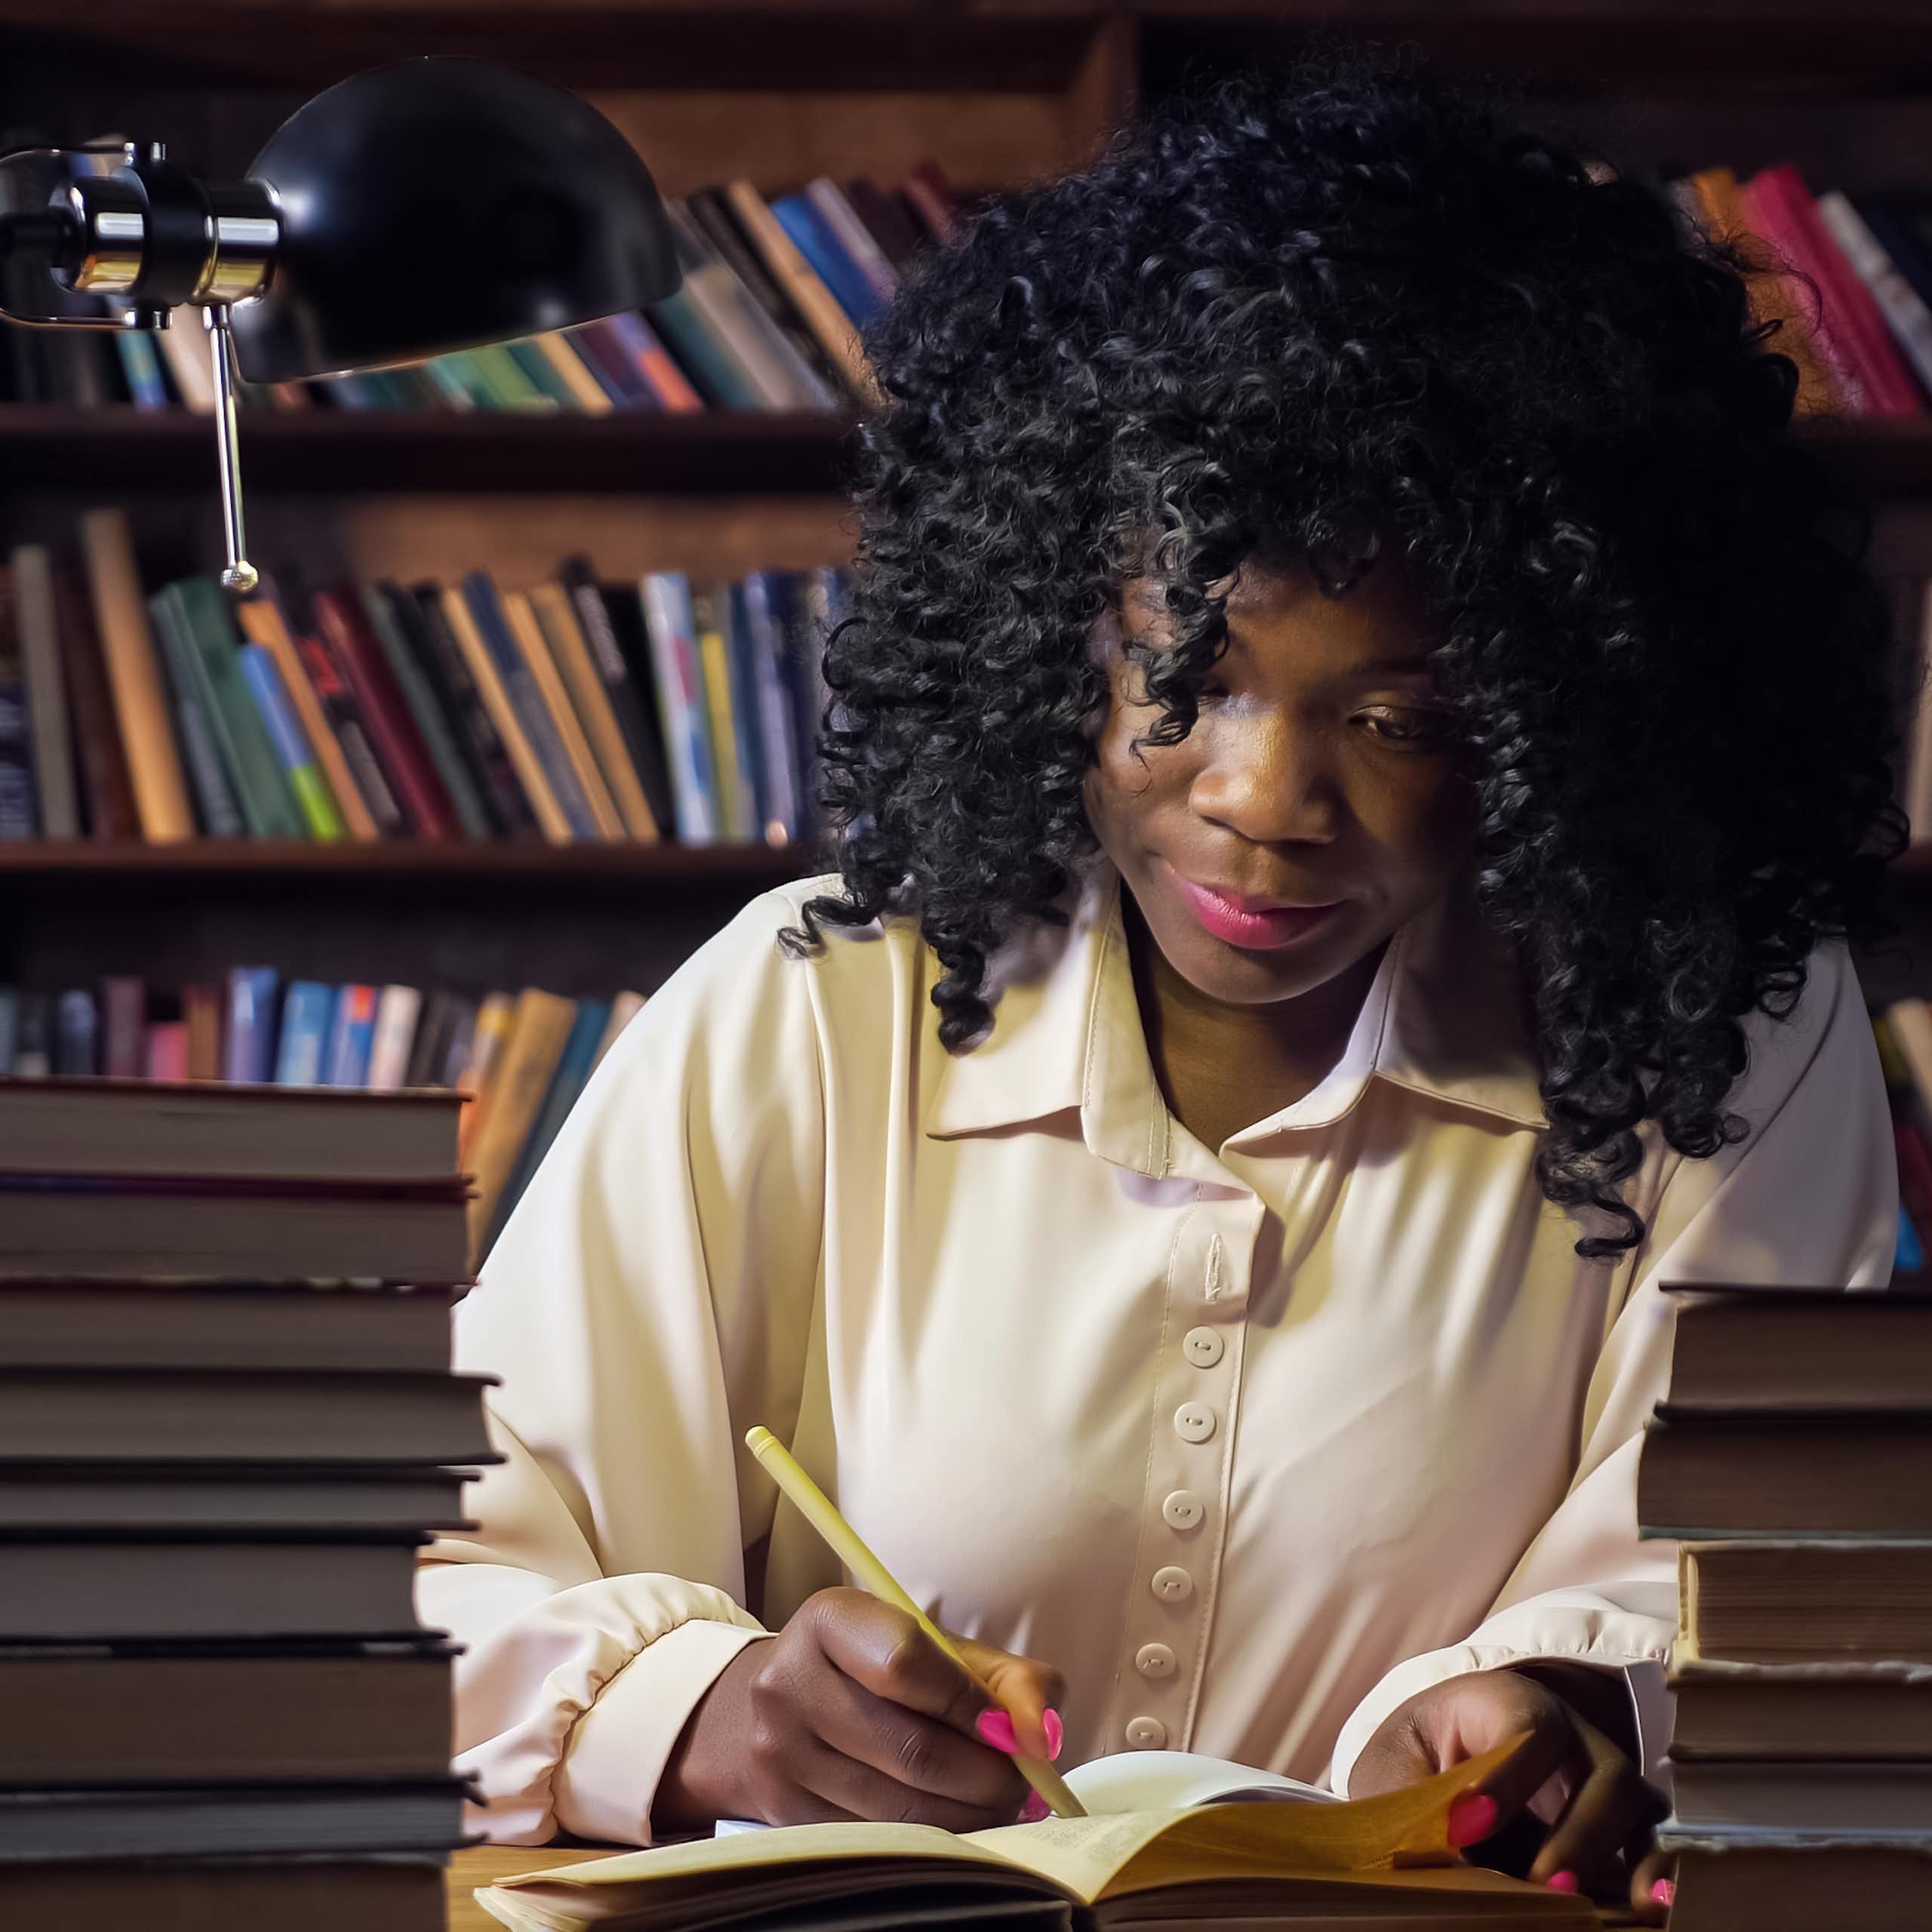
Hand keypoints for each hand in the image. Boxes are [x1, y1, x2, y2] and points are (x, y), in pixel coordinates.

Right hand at [655, 1587, 1065, 1832]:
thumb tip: (1042, 1737)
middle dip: (987, 1776)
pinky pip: (877, 1838)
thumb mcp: (946, 1652)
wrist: (786, 1704)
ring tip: (998, 1805)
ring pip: (898, 1805)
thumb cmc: (883, 1671)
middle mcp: (789, 1682)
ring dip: (968, 1816)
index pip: (905, 1663)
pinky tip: (954, 1821)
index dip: (970, 1703)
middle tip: (1023, 1785)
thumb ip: (1013, 1681)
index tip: (1012, 1730)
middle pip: (911, 1748)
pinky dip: (931, 1836)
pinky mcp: (783, 1809)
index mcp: (830, 1619)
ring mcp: (779, 1752)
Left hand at [1348, 1666, 1673, 1923]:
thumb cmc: (1415, 1760)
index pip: (1524, 1729)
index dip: (1505, 1779)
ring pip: (1640, 1813)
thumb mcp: (1396, 1772)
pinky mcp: (1619, 1836)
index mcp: (1509, 1704)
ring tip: (1634, 1907)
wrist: (1435, 1767)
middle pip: (1602, 1774)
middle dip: (1578, 1833)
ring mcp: (1606, 1787)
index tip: (1466, 1827)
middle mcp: (1574, 1738)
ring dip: (1637, 1861)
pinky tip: (1656, 1910)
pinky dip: (1656, 1880)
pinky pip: (1651, 1852)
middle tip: (1547, 1883)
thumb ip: (1415, 1806)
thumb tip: (1440, 1860)